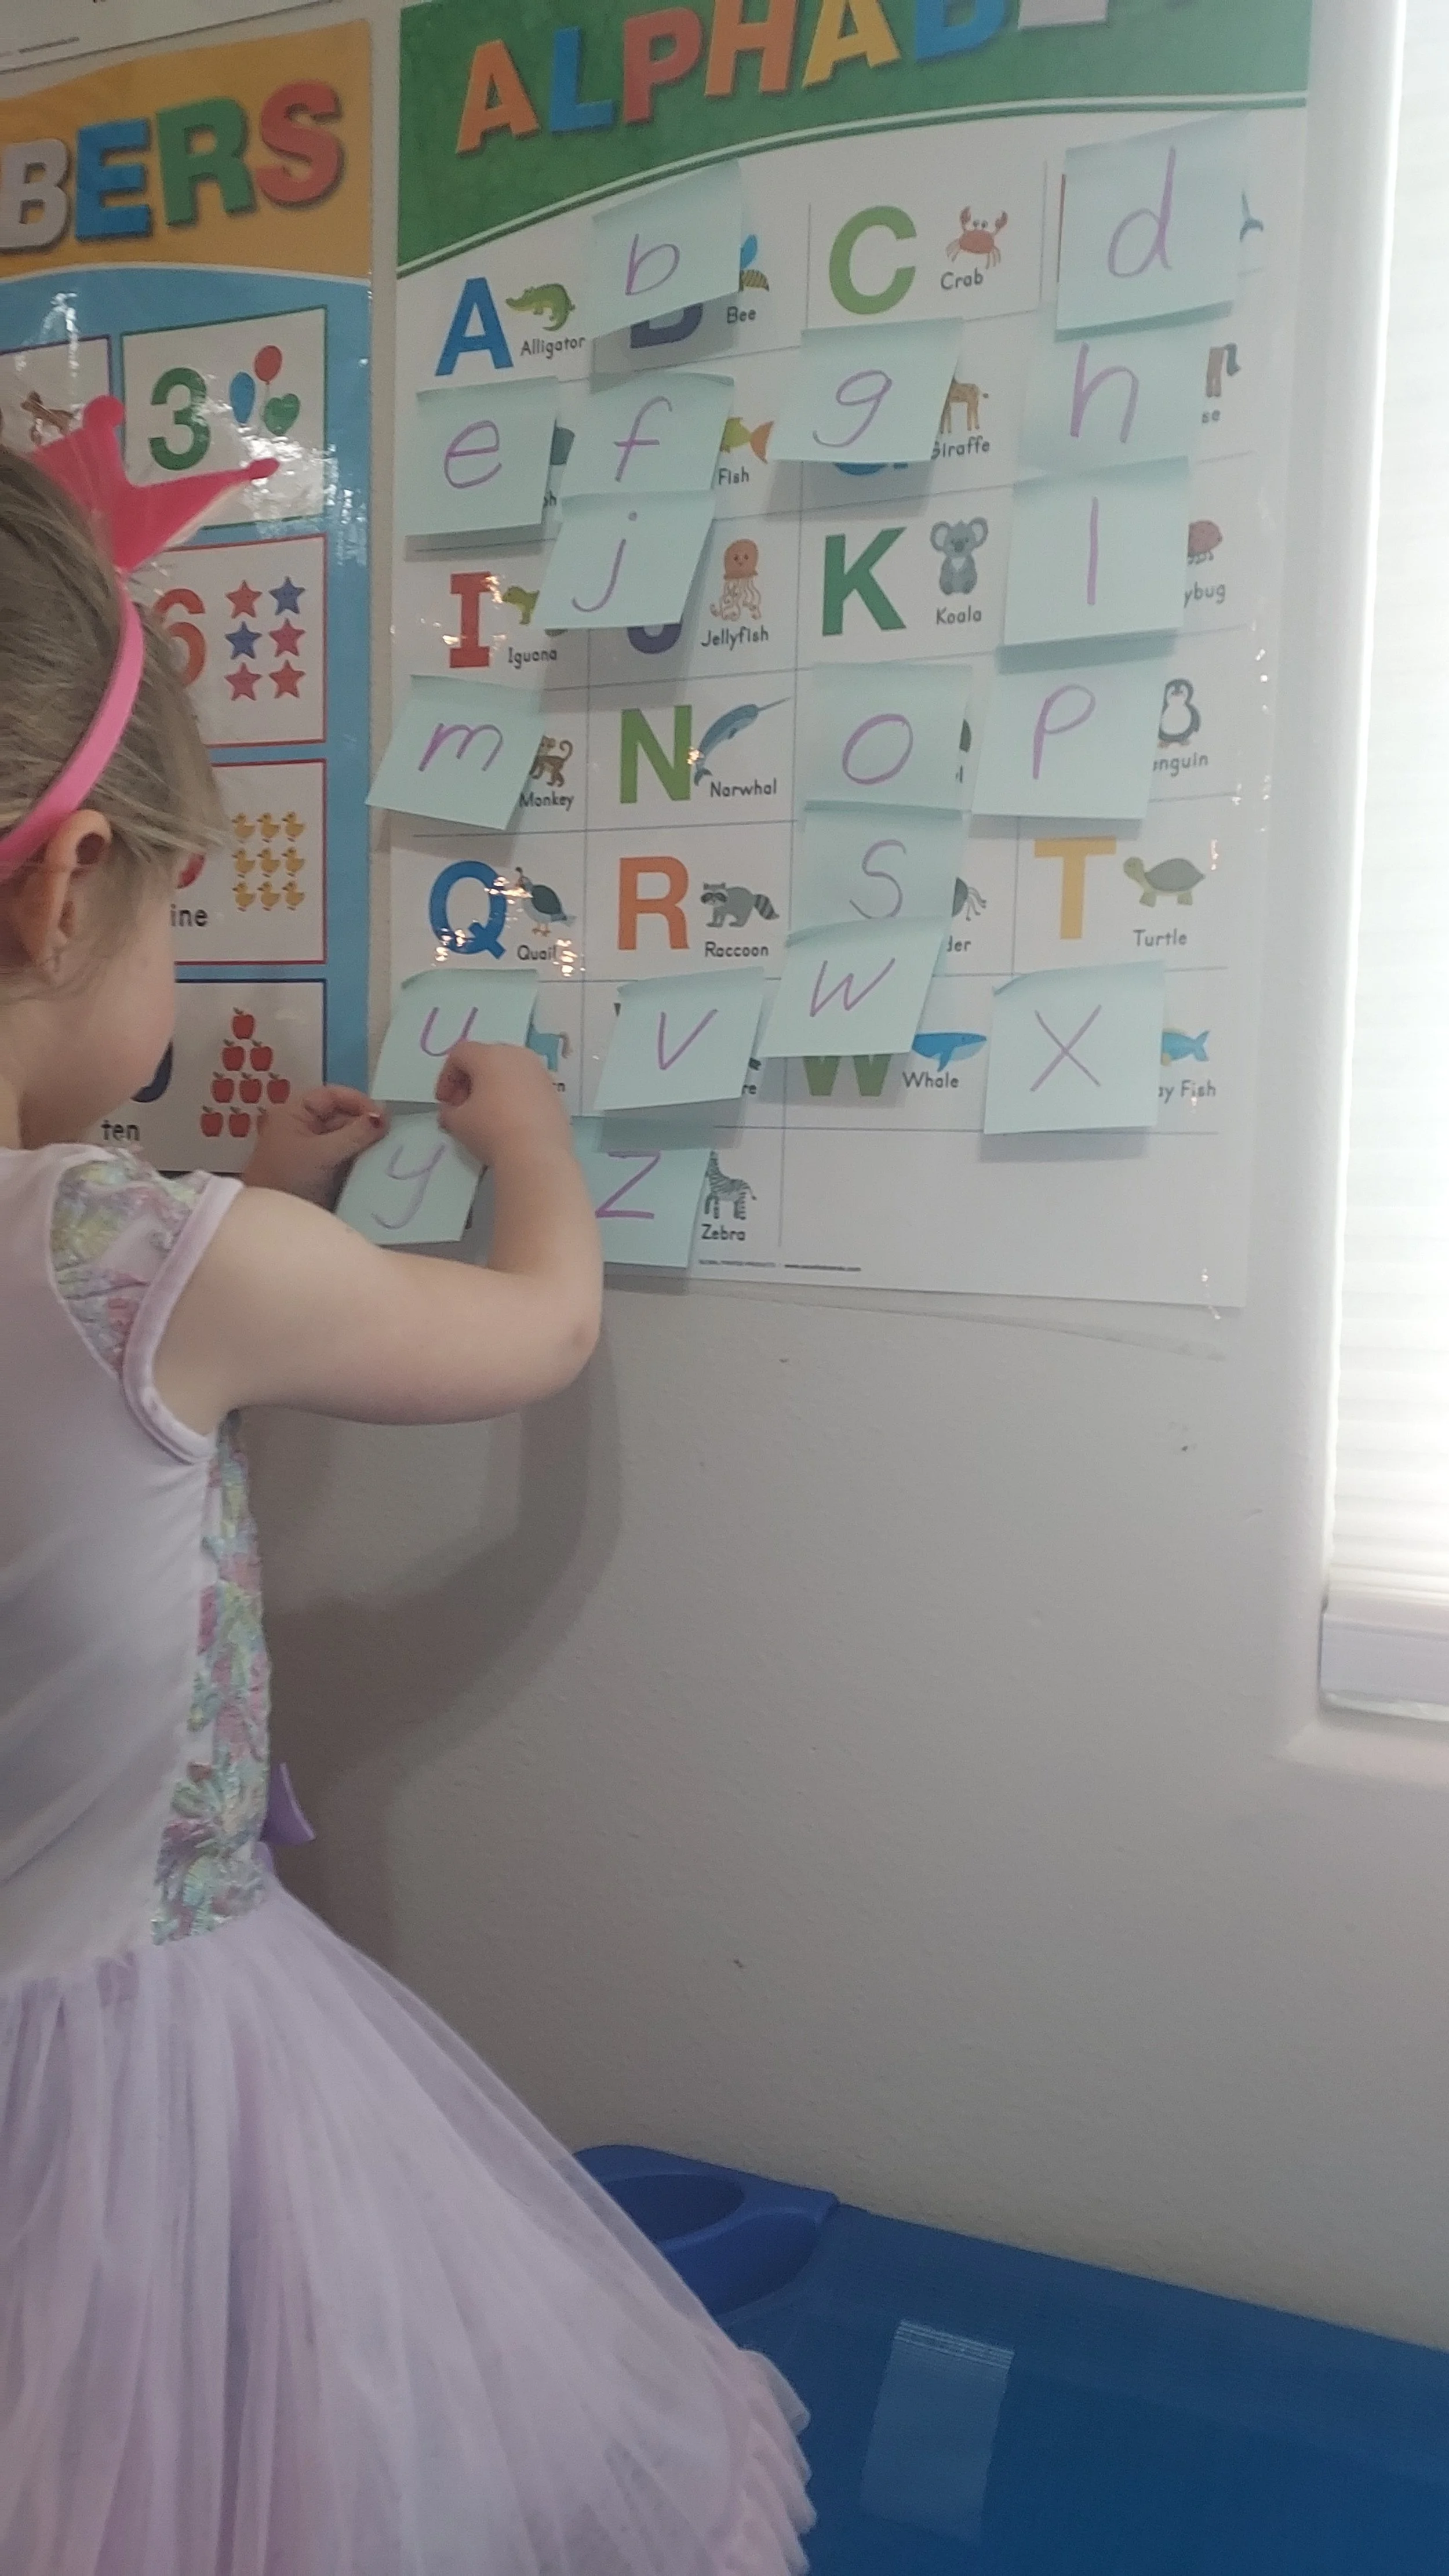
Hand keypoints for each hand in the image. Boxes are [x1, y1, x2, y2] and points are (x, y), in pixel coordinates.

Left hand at [242, 1084, 387, 1205]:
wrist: (271, 1225)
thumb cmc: (288, 1180)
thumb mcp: (321, 1154)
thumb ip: (354, 1134)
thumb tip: (384, 1117)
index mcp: (295, 1114)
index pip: (332, 1096)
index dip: (358, 1102)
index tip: (383, 1117)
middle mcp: (306, 1129)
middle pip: (343, 1118)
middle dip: (366, 1126)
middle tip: (394, 1137)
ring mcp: (316, 1152)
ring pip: (349, 1140)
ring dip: (368, 1146)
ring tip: (392, 1152)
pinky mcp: (326, 1173)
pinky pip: (349, 1160)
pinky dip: (364, 1163)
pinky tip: (382, 1166)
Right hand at [435, 1042, 571, 1168]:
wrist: (536, 1154)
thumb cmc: (491, 1130)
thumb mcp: (458, 1122)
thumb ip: (449, 1110)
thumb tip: (452, 1110)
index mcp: (490, 1055)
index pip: (459, 1054)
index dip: (446, 1077)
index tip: (445, 1102)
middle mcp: (517, 1056)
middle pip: (486, 1059)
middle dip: (470, 1081)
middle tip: (463, 1107)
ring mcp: (540, 1072)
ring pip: (509, 1072)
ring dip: (493, 1088)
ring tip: (486, 1115)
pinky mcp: (554, 1092)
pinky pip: (527, 1087)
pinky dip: (514, 1097)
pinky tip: (510, 1121)